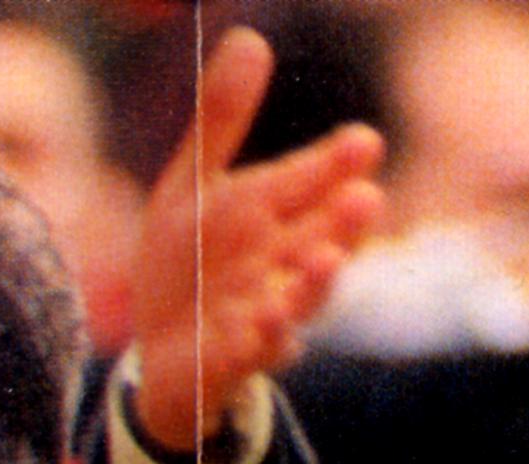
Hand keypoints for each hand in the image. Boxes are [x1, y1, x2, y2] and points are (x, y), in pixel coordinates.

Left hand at [127, 25, 385, 457]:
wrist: (161, 354)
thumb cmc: (189, 266)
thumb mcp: (194, 184)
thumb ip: (221, 120)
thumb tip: (251, 37)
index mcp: (272, 217)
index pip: (311, 183)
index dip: (337, 166)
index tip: (365, 142)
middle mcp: (278, 266)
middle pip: (321, 241)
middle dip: (344, 224)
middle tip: (368, 198)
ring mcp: (260, 317)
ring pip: (298, 301)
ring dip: (316, 284)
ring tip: (328, 259)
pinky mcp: (231, 361)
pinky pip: (252, 352)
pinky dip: (263, 339)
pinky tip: (267, 320)